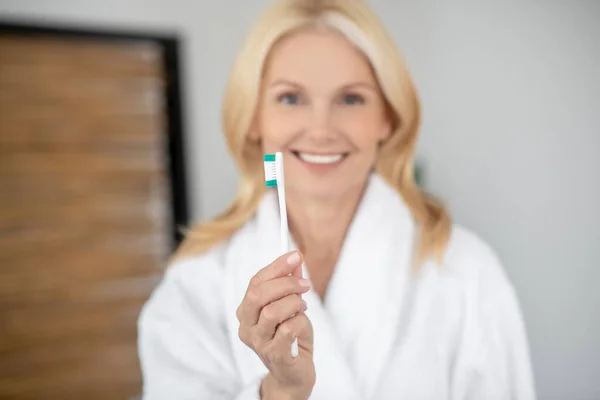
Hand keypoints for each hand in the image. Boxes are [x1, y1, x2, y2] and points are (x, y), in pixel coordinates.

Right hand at [236, 251, 314, 399]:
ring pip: (272, 312)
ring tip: (303, 307)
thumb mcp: (291, 307)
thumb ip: (290, 285)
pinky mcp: (275, 355)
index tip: (295, 256)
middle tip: (305, 284)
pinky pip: (288, 330)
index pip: (255, 282)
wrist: (293, 374)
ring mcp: (259, 343)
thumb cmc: (291, 338)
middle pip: (258, 295)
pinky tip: (302, 325)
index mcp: (246, 312)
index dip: (276, 266)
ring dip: (294, 303)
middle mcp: (247, 327)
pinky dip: (300, 322)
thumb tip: (296, 260)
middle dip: (285, 283)